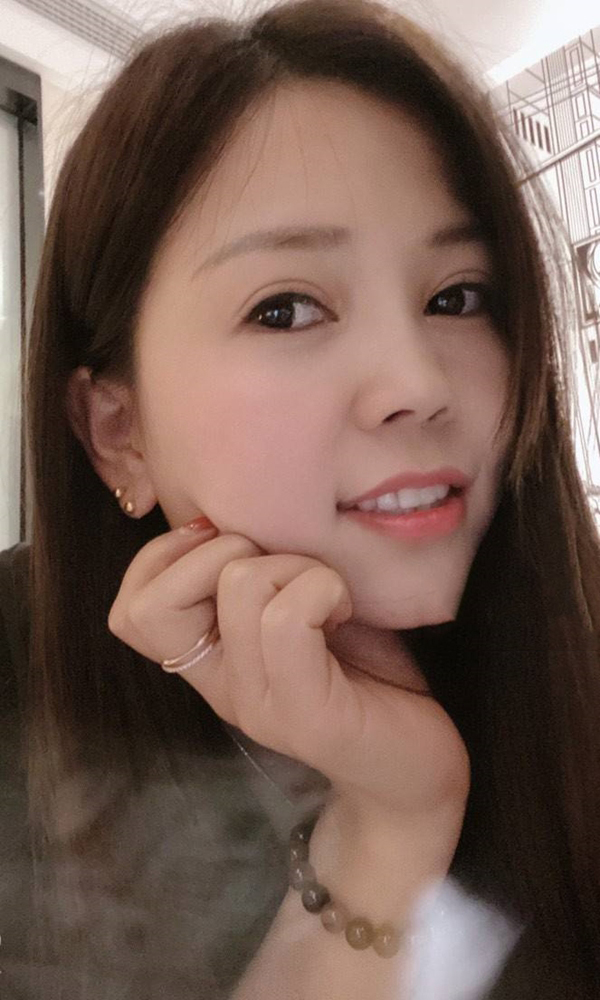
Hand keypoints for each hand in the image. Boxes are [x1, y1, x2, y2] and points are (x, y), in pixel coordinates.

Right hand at [108, 520, 469, 824]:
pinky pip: (288, 617)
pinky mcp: (308, 714)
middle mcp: (222, 687)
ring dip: (295, 563)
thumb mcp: (298, 609)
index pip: (130, 611)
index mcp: (211, 662)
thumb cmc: (367, 671)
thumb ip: (258, 575)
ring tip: (329, 593)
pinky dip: (323, 588)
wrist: (416, 766)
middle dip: (222, 549)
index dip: (165, 555)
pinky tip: (345, 610)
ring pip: (240, 584)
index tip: (231, 543)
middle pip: (155, 602)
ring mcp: (259, 705)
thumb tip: (231, 511)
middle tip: (284, 568)